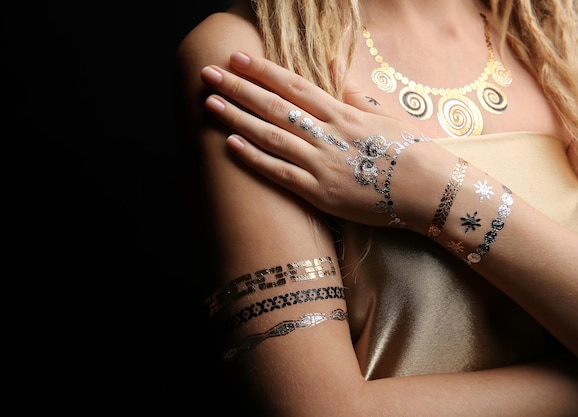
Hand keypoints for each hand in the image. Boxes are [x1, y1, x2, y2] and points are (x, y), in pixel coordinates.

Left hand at [201, 51, 456, 231]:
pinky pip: (280, 172)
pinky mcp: (320, 192)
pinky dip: (254, 157)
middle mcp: (328, 133)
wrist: (428, 190)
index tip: (237, 58)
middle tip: (208, 74)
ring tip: (210, 103)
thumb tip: (332, 64)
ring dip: (238, 117)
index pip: (295, 85)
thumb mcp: (383, 114)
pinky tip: (229, 143)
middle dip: (239, 88)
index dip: (263, 70)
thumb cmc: (410, 150)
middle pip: (275, 106)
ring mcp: (322, 162)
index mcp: (343, 112)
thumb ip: (353, 91)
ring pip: (271, 135)